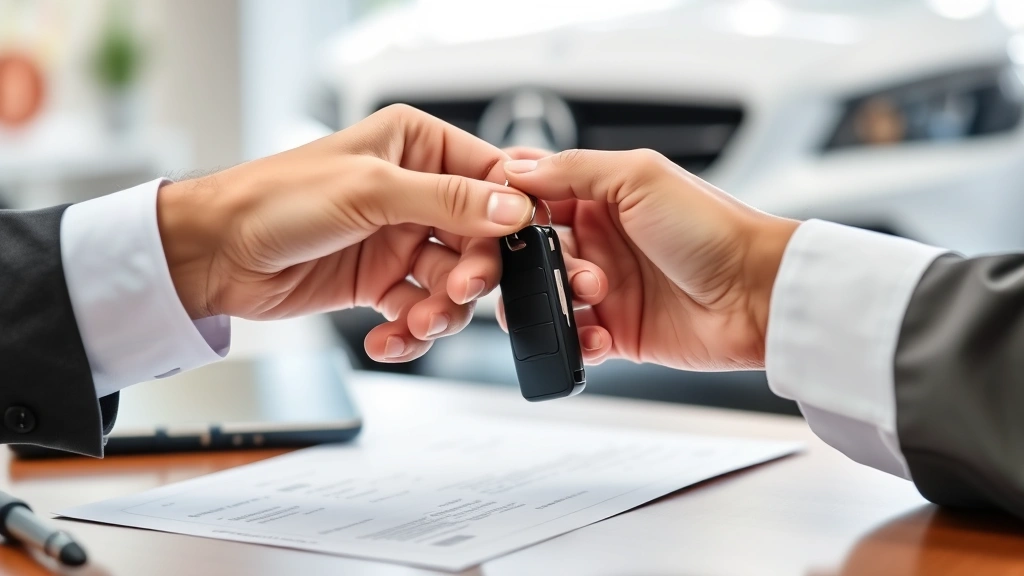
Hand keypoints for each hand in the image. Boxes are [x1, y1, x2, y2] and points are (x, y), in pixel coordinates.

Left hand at [157, 105, 535, 362]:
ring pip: (454, 283)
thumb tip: (512, 209)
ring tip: (414, 323)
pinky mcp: (382, 281)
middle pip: (481, 239)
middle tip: (455, 292)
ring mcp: (400, 239)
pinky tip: (389, 339)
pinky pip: (420, 312)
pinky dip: (411, 332)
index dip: (510, 215)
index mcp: (416, 146)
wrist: (213, 254)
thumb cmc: (275, 199)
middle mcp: (414, 191)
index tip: (517, 247)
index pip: (490, 177)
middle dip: (472, 274)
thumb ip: (447, 201)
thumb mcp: (370, 190)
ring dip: (441, 311)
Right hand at [502, 148, 798, 369]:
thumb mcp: (640, 176)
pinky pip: (573, 337)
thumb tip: (516, 169)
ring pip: (543, 298)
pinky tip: (598, 334)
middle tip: (554, 269)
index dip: (509, 209)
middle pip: (529, 252)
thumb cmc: (714, 228)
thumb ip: (573, 170)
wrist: (760, 294)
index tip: (498, 222)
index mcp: (601, 195)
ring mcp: (607, 286)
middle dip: (529, 264)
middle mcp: (599, 239)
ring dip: (552, 302)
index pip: (533, 195)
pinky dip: (574, 339)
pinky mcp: (618, 330)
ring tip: (591, 297)